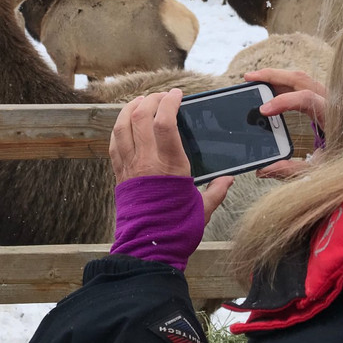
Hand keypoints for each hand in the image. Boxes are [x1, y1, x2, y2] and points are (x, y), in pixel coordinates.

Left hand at [109, 88, 232, 222]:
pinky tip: (125, 123)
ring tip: (141, 101)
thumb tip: (228, 179)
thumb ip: (216, 191)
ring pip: (122, 126)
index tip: (177, 94)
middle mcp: (147, 161)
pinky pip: (114, 143)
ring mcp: (130, 166)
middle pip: (141, 117)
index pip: (165, 122)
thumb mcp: (204, 209)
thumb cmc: (177, 229)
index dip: (170, 102)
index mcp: (171, 166)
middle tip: (162, 96)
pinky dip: (119, 128)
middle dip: (151, 100)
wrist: (147, 249)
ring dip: (130, 108)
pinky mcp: (120, 174)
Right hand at [243, 68, 326, 179]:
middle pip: (301, 79)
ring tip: (255, 81)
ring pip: (302, 79)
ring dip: (277, 77)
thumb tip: (262, 170)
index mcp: (334, 116)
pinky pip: (304, 86)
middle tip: (249, 79)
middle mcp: (333, 102)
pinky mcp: (327, 101)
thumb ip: (291, 170)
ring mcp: (330, 98)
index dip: (282, 101)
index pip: (305, 98)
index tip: (263, 110)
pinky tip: (271, 89)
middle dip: (272, 76)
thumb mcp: (321, 171)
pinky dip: (285, 84)